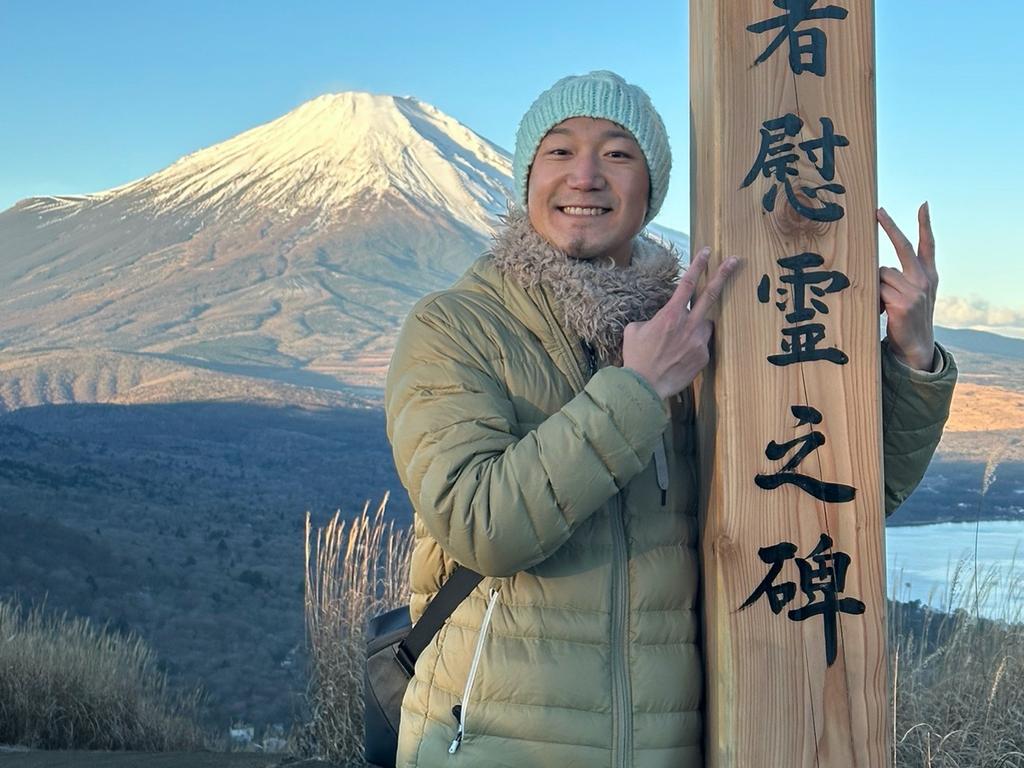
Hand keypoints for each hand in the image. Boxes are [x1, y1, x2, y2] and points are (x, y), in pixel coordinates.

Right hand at [622, 247, 740, 398]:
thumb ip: (652, 319)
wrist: (643, 386)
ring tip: (678, 342)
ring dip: (696, 326)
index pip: (687, 283)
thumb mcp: (634, 330)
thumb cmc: (636, 357)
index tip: (706, 251)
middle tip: (734, 261)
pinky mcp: (703, 356)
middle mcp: (688, 325)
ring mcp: (699, 341)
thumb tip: (658, 320)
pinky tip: (678, 357)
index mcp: (670, 315)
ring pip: (705, 325)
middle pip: (711, 294)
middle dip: (723, 275)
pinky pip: (702, 344)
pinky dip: (693, 346)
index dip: (697, 265)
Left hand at [877, 203, 936, 371]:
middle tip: (878, 211)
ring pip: (882, 272)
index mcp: (929, 275)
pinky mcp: (903, 304)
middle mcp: (924, 280)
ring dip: (876, 285)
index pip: (927, 245)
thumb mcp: (913, 293)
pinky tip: (882, 310)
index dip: (925, 224)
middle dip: (890, 226)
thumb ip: (902, 276)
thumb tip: (877, 265)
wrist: (915, 344)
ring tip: (884, 302)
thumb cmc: (907, 316)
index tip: (923, 205)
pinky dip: (874, 298)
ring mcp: (915, 292)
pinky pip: (878, 289)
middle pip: (903, 246)